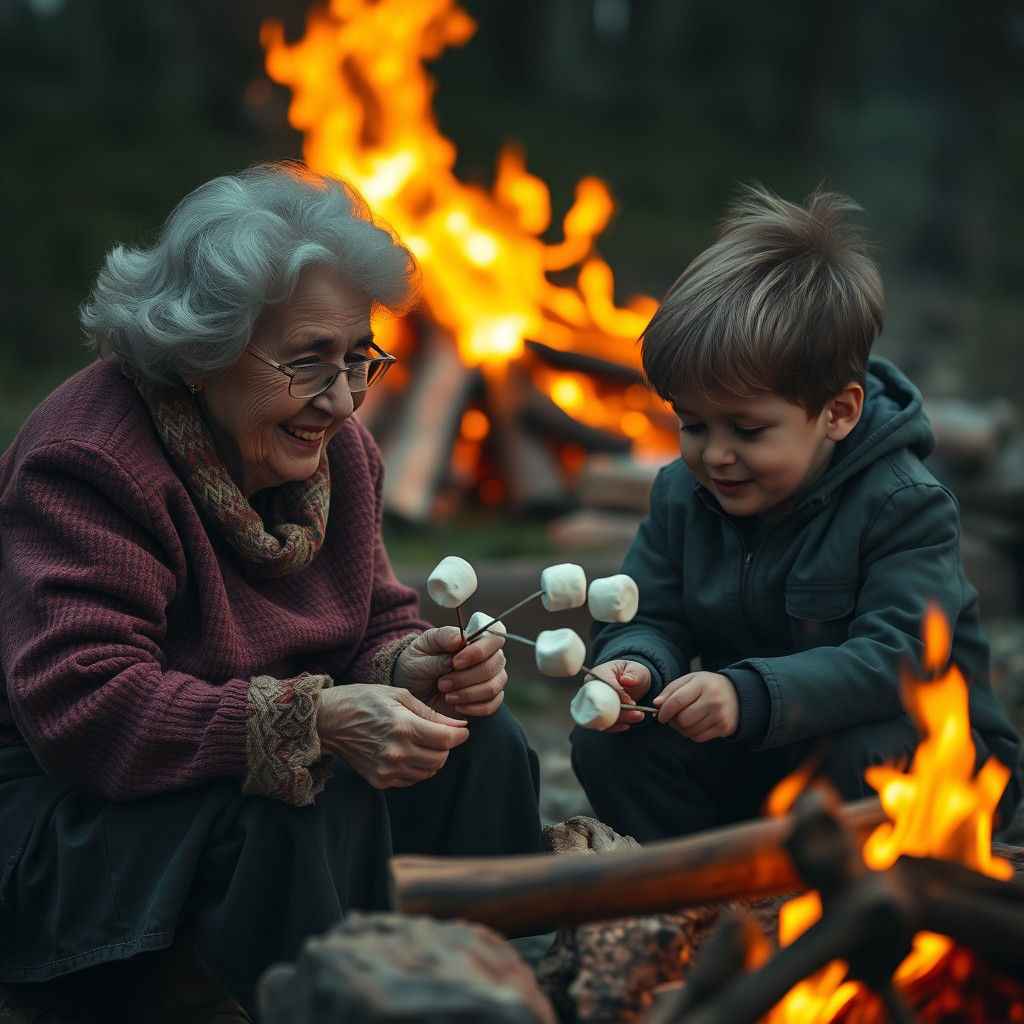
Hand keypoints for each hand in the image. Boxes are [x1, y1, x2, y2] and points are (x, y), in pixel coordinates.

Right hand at [316, 684, 467, 787]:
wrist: (328, 720)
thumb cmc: (364, 701)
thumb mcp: (399, 696)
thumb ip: (431, 714)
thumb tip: (460, 727)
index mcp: (402, 727)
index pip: (446, 740)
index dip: (460, 735)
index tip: (461, 730)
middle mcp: (396, 753)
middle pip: (440, 759)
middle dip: (446, 746)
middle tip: (439, 733)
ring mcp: (387, 770)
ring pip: (429, 772)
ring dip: (432, 758)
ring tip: (421, 741)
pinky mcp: (379, 780)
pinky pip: (412, 779)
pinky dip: (417, 768)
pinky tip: (407, 752)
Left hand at [392, 626, 506, 716]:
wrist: (412, 690)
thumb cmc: (418, 663)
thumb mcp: (422, 648)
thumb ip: (441, 640)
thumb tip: (460, 638)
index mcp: (474, 638)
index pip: (495, 635)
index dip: (480, 649)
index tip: (456, 662)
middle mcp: (488, 656)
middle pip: (495, 664)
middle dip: (467, 676)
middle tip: (442, 683)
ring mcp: (491, 678)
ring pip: (493, 686)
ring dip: (468, 693)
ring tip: (446, 694)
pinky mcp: (488, 699)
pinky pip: (492, 705)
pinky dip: (474, 708)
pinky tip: (456, 706)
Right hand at [585, 659, 651, 732]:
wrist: (631, 682)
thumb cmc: (631, 673)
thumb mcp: (636, 669)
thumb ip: (633, 674)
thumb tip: (626, 680)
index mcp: (597, 674)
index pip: (604, 686)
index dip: (617, 695)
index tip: (632, 702)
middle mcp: (591, 690)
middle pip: (600, 704)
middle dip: (619, 711)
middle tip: (637, 713)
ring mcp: (594, 704)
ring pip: (602, 717)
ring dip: (620, 720)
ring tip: (638, 716)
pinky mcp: (599, 715)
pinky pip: (603, 724)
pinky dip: (615, 726)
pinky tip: (627, 725)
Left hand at [653, 671, 738, 740]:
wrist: (738, 694)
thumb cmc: (707, 686)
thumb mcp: (690, 680)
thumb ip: (671, 690)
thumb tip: (656, 704)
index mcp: (702, 683)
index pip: (677, 701)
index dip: (664, 711)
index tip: (659, 716)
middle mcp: (714, 699)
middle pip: (682, 719)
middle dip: (672, 721)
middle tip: (673, 718)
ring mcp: (720, 714)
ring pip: (689, 730)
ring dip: (681, 729)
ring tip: (684, 720)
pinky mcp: (725, 727)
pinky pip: (698, 738)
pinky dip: (692, 734)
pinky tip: (696, 724)